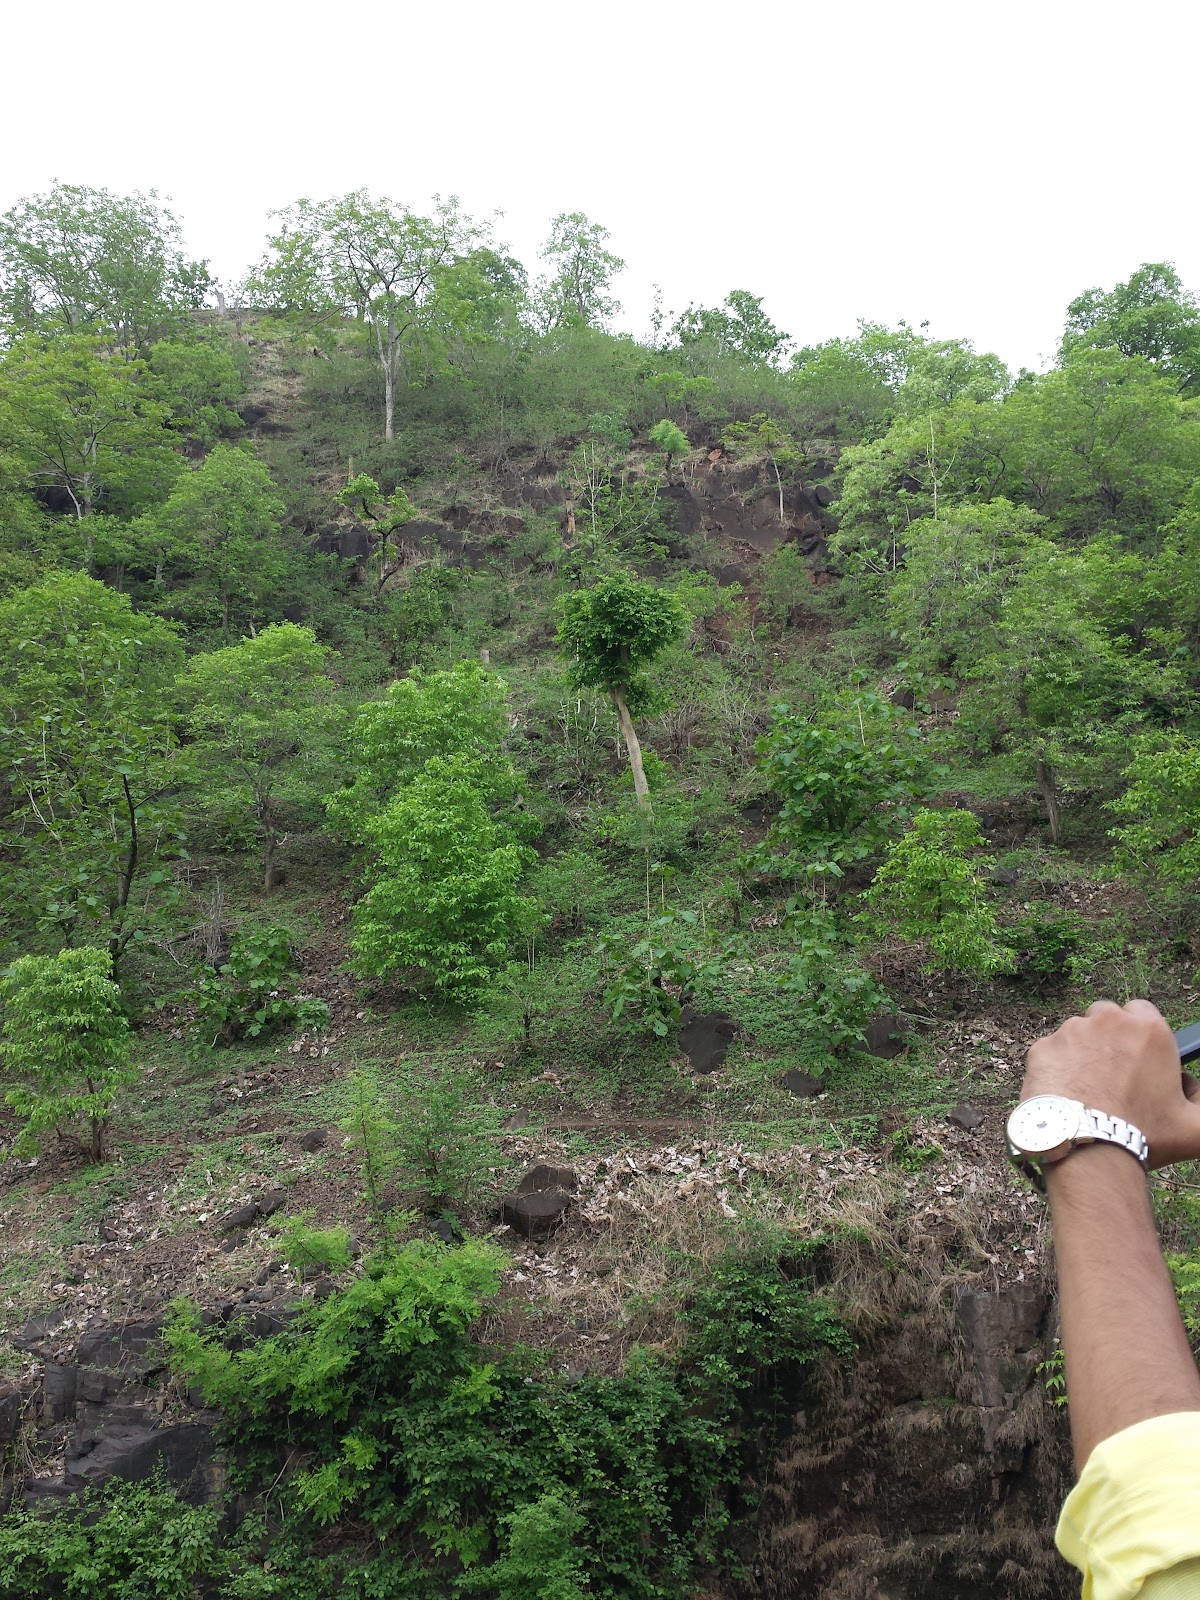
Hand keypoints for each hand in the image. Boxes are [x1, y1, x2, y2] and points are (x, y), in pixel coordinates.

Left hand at [1022, 1000, 1199, 1168]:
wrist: (1088, 1151)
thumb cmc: (1144, 1136)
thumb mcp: (1195, 1128)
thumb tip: (1192, 1088)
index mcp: (1149, 1030)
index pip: (1143, 1012)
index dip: (1140, 1034)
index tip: (1139, 1056)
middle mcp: (1108, 1021)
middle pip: (1107, 1017)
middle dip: (1110, 1038)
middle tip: (1113, 1074)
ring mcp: (1071, 1032)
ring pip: (1077, 1033)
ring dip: (1082, 1052)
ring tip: (1088, 1089)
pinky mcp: (1042, 1048)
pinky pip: (1051, 1052)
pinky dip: (1056, 1068)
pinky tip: (1065, 1094)